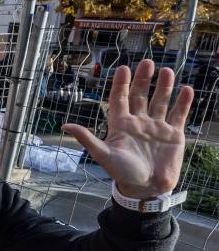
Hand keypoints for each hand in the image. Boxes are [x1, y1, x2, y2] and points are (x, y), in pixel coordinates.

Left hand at [63, 59, 193, 198]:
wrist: (147, 188)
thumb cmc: (123, 173)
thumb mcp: (103, 154)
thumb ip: (87, 139)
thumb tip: (64, 126)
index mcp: (121, 124)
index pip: (119, 99)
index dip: (121, 84)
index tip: (123, 68)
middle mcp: (138, 122)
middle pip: (140, 95)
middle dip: (143, 79)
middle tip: (147, 62)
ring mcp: (157, 126)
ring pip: (160, 101)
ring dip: (164, 86)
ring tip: (167, 71)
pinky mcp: (174, 134)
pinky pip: (178, 114)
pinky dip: (183, 102)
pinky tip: (186, 89)